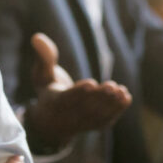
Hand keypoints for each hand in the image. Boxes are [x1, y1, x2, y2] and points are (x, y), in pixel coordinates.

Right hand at [24, 33, 131, 147]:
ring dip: (110, 104)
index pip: (65, 99)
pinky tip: (126, 97)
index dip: (78, 92)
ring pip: (96, 116)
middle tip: (112, 86)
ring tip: (121, 91)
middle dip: (99, 97)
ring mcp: (81, 124)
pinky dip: (117, 111)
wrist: (51, 121)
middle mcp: (66, 117)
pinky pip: (105, 121)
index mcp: (53, 103)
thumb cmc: (48, 90)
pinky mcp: (93, 126)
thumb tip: (37, 36)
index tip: (91, 83)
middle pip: (84, 109)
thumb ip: (44, 57)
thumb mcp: (42, 74)